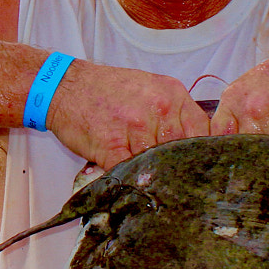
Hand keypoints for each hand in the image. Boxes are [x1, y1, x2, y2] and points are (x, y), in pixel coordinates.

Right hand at [44, 61, 214, 168]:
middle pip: (182, 151)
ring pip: (158, 165)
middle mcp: (159, 109)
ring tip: (150, 182)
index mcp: (172, 95)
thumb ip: (174, 113)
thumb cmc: (107, 90)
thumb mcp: (150, 89)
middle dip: (177, 167)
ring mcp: (135, 127)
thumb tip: (195, 144)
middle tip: (177, 182)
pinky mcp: (112, 145)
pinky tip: (131, 181)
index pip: (203, 131)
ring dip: (154, 176)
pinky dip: (131, 180)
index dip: (203, 153)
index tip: (201, 167)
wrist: (65, 87)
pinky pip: (130, 171)